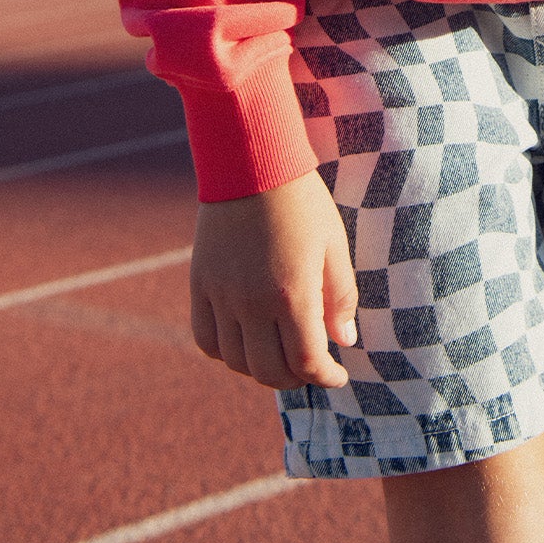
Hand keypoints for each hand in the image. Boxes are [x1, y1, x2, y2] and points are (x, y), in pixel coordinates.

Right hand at [190, 168, 358, 389]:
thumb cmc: (302, 202)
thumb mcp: (334, 244)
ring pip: (236, 361)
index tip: (337, 376)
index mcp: (291, 294)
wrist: (252, 164)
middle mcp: (251, 303)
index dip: (325, 377)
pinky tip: (245, 342)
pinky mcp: (199, 285)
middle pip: (269, 371)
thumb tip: (344, 341)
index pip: (306, 362)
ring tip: (281, 356)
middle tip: (311, 368)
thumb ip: (340, 297)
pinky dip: (225, 352)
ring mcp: (221, 296)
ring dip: (261, 369)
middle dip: (295, 379)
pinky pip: (205, 339)